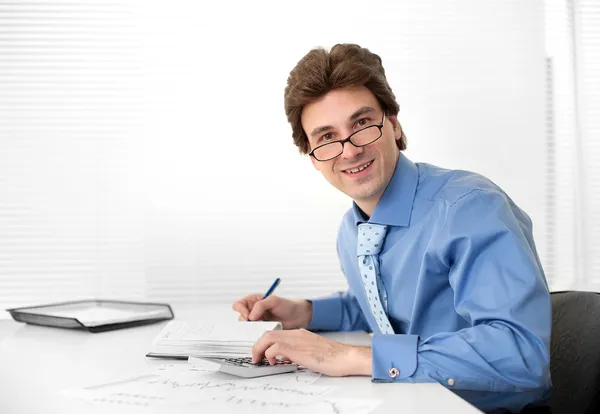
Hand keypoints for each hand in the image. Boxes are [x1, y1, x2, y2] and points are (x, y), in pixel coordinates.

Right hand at [232, 294, 312, 329]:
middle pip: (240, 318)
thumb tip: (251, 316)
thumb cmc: (287, 305)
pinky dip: (258, 334)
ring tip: (264, 326)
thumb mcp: (274, 301)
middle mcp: (253, 311)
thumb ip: (261, 305)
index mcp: (253, 300)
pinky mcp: (261, 330)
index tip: (249, 316)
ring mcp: (257, 322)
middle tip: (257, 322)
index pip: (238, 305)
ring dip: (253, 328)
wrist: (297, 317)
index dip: (241, 310)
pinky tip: (266, 331)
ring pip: (247, 327)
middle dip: (247, 322)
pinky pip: (254, 334)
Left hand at [251, 329, 371, 376]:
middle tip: (256, 357)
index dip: (265, 342)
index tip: (261, 351)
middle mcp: (296, 334)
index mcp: (299, 334)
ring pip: (268, 337)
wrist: (345, 356)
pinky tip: (273, 362)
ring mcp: (296, 340)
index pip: (276, 332)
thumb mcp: (312, 351)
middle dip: (258, 345)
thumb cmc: (333, 357)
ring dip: (259, 349)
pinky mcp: (297, 349)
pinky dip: (269, 354)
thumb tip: (287, 358)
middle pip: (268, 333)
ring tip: (258, 360)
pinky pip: (275, 348)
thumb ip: (299, 351)